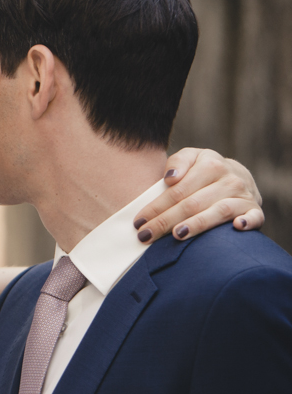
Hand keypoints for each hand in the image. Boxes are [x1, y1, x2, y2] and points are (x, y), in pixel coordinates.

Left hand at [133, 148, 263, 243]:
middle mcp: (228, 180)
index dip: (156, 207)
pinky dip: (247, 222)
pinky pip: (254, 217)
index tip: (139, 221)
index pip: (177, 191)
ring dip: (197, 225)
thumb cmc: (204, 170)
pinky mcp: (254, 210)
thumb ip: (178, 162)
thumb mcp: (191, 158)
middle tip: (146, 235)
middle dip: (166, 221)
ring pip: (217, 212)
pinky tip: (236, 227)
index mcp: (210, 165)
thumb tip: (170, 178)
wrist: (238, 176)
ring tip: (177, 235)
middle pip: (192, 204)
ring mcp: (243, 196)